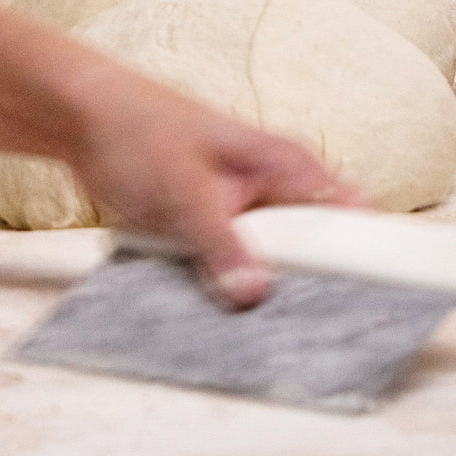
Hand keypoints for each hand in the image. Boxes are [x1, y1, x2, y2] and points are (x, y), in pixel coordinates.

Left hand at [70, 76, 365, 308]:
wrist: (84, 121)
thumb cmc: (141, 131)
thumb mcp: (185, 192)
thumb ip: (223, 244)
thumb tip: (256, 294)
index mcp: (287, 165)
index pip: (349, 214)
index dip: (366, 258)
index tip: (371, 305)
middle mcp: (276, 187)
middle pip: (316, 249)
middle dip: (310, 289)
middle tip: (309, 334)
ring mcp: (247, 209)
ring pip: (275, 262)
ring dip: (266, 291)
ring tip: (269, 335)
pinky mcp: (218, 227)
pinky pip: (239, 264)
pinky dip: (232, 286)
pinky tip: (226, 318)